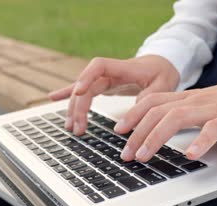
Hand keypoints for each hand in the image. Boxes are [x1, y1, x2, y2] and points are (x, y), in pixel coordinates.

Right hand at [48, 55, 179, 135]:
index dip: (86, 77)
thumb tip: (133, 112)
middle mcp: (109, 72)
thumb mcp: (164, 85)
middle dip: (78, 106)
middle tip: (78, 128)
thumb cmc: (163, 73)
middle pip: (86, 85)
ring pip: (82, 92)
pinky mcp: (103, 85)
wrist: (162, 65)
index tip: (78, 91)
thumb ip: (149, 97)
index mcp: (123, 67)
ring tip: (71, 128)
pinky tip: (53, 97)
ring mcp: (104, 79)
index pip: (99, 66)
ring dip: (74, 109)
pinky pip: (84, 90)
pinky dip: (68, 94)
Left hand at [114, 75, 216, 161]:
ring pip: (177, 118)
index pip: (152, 101)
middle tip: (126, 153)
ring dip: (156, 138)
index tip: (119, 130)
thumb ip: (183, 112)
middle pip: (158, 112)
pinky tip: (189, 155)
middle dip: (137, 133)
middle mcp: (196, 101)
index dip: (132, 114)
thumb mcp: (204, 104)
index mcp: (188, 98)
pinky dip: (199, 142)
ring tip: (144, 155)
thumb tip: (158, 127)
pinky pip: (213, 130)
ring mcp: (213, 109)